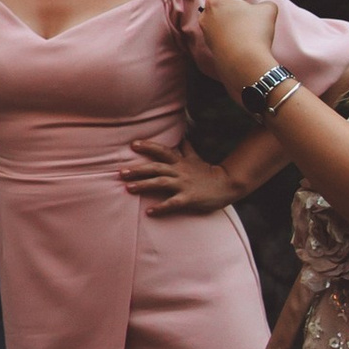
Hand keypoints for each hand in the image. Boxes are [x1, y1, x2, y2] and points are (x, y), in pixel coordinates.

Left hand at [120, 133, 236, 213]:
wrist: (227, 185)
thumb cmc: (209, 173)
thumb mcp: (196, 159)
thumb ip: (186, 149)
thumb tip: (183, 137)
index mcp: (180, 162)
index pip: (162, 151)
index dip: (148, 146)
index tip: (133, 144)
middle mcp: (180, 171)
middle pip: (156, 168)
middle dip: (138, 170)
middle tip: (121, 172)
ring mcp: (184, 185)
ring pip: (160, 183)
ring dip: (144, 185)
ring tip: (128, 188)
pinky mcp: (188, 198)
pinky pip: (172, 203)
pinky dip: (160, 208)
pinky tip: (149, 212)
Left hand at [193, 0, 279, 100]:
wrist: (246, 66)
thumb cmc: (254, 33)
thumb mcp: (267, 11)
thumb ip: (263, 5)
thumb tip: (261, 10)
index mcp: (215, 2)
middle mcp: (206, 17)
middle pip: (219, 2)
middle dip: (232, 0)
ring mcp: (208, 34)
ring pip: (223, 20)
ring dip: (236, 20)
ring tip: (252, 26)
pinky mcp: (213, 49)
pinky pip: (226, 36)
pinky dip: (236, 35)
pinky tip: (248, 40)